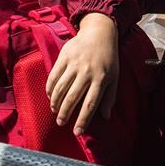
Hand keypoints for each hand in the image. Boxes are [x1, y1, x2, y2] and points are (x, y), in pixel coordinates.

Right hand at [46, 13, 118, 134]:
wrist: (99, 33)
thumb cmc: (108, 58)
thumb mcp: (115, 76)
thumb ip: (110, 97)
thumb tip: (106, 117)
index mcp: (102, 78)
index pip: (91, 104)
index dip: (83, 120)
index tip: (77, 132)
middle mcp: (87, 72)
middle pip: (72, 98)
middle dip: (65, 114)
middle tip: (61, 123)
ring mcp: (74, 64)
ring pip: (60, 89)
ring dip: (56, 103)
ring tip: (55, 111)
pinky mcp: (64, 57)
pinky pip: (53, 76)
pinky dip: (50, 89)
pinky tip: (50, 96)